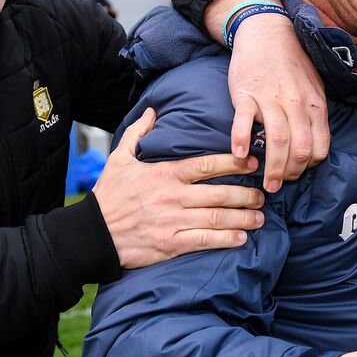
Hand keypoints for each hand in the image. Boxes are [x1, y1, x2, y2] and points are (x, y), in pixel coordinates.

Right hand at [92, 108, 265, 269]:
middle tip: (263, 194)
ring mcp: (173, 221)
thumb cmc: (108, 196)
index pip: (206, 165)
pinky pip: (205, 241)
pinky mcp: (170, 244)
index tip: (252, 162)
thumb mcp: (119, 159)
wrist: (92, 234)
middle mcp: (173, 197)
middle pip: (219, 194)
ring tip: (260, 216)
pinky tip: (242, 238)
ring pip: (217, 218)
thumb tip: (152, 111)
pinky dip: (226, 239)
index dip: (233, 163)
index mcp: (165, 174)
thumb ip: (137, 133)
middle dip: (246, 194)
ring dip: (243, 217)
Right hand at [227, 13, 329, 192]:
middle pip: (299, 149)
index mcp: (315, 104)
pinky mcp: (246, 93)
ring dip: (271, 168)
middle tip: (279, 185)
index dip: (309, 167)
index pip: (319, 146)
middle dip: (290, 174)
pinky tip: (240, 156)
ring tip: (264, 184)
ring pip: (277, 140)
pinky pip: (244, 121)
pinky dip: (242, 140)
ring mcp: (271, 98)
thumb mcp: (314, 87)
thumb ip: (315, 115)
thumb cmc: (291, 64)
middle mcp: (296, 103)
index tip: (297, 174)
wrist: (267, 32)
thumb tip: (315, 148)